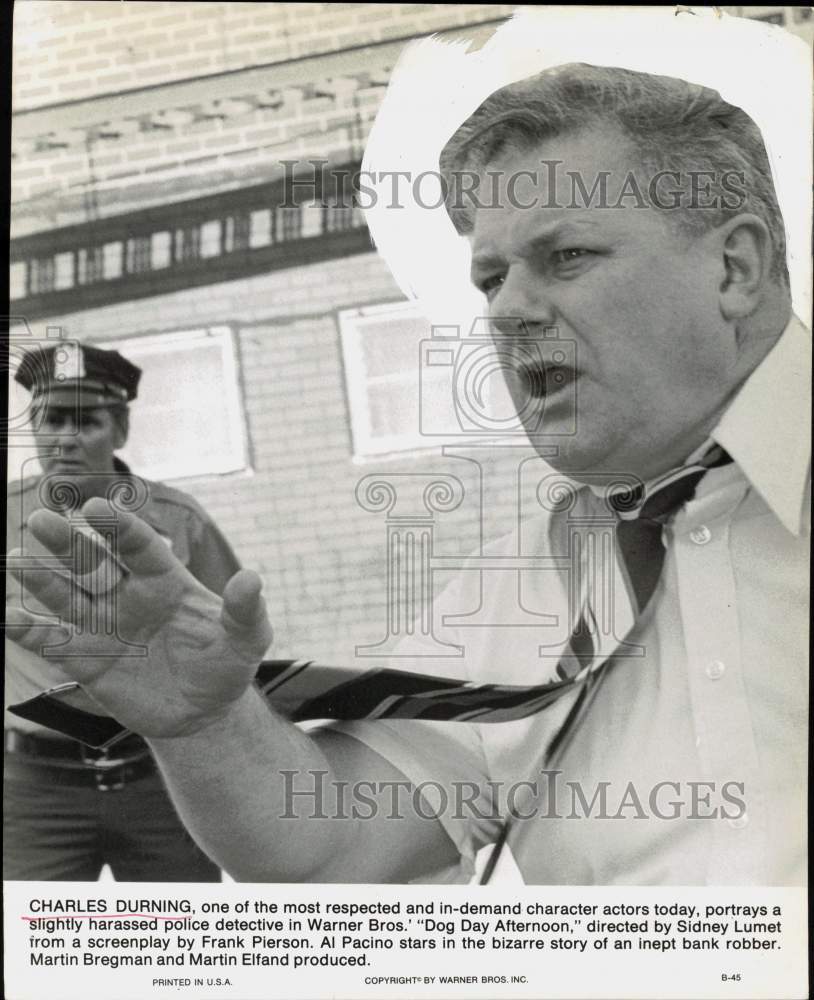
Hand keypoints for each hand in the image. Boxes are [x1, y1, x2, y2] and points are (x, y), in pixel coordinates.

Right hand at [6, 498, 272, 737]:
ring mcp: (105, 626)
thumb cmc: (227, 664)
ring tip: (15, 559)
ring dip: (41, 579)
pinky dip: (31, 631)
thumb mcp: (247, 639)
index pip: (138, 545)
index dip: (119, 527)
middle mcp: (128, 595)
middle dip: (67, 543)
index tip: (97, 508)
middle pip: (93, 562)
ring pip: (67, 596)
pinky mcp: (88, 661)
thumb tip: (251, 579)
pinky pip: (55, 643)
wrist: (205, 712)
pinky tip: (10, 617)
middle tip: (40, 520)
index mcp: (165, 580)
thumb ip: (245, 611)